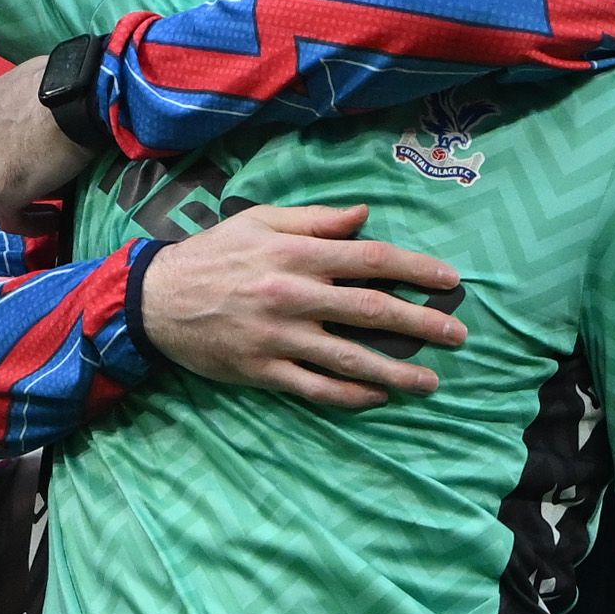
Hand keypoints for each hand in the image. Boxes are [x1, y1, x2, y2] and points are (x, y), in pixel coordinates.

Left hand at [0, 56, 89, 221]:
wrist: (81, 97)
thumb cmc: (73, 82)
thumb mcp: (41, 78)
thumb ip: (30, 98)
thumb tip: (50, 118)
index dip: (7, 146)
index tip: (34, 154)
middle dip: (6, 171)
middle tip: (40, 179)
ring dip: (13, 199)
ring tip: (44, 206)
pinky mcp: (0, 188)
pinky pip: (8, 219)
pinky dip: (29, 223)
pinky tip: (53, 220)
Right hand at [142, 204, 466, 410]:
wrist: (156, 300)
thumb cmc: (214, 254)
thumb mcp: (261, 221)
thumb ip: (316, 221)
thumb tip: (364, 216)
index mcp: (298, 255)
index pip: (372, 260)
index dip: (417, 270)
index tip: (451, 282)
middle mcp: (294, 296)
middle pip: (372, 310)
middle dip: (422, 324)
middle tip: (458, 335)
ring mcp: (280, 338)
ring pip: (350, 358)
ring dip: (397, 371)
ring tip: (431, 381)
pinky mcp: (263, 371)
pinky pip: (316, 388)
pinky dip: (351, 394)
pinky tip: (378, 397)